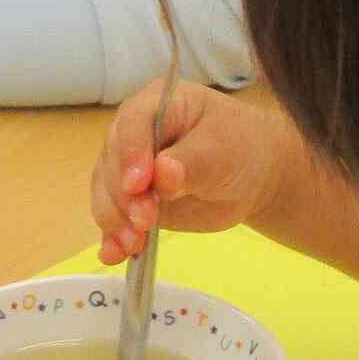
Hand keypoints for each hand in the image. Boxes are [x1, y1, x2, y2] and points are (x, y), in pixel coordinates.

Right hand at [92, 82, 289, 265]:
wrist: (253, 177)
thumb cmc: (240, 148)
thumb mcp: (223, 150)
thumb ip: (192, 162)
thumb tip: (162, 175)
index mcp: (155, 105)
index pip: (132, 124)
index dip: (131, 154)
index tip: (138, 184)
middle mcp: (132, 135)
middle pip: (111, 162)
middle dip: (124, 196)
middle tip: (144, 221)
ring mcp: (128, 170)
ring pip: (105, 193)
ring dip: (115, 220)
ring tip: (133, 244)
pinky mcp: (131, 201)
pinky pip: (114, 218)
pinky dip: (112, 238)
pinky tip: (114, 254)